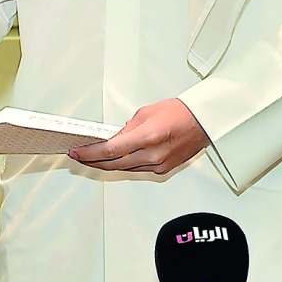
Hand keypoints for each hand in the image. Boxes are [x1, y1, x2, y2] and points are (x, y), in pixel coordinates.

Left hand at [68, 99, 209, 175]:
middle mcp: (153, 155)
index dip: (90, 153)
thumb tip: (113, 139)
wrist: (203, 121)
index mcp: (147, 137)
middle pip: (114, 164)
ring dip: (108, 164)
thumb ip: (126, 129)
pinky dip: (125, 164)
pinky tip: (116, 159)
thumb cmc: (179, 112)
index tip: (78, 152)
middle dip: (94, 161)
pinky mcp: (163, 169)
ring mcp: (158, 165)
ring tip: (94, 157)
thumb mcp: (145, 113)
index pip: (110, 150)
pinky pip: (138, 169)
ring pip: (125, 169)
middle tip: (80, 157)